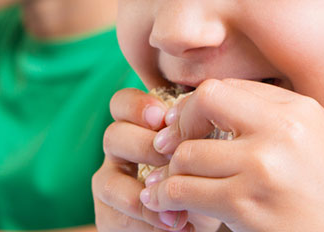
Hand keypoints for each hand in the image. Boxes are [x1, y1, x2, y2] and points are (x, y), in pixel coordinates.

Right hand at [93, 88, 222, 231]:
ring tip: (178, 209)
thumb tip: (214, 112)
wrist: (198, 219)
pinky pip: (118, 217)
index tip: (162, 117)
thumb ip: (201, 129)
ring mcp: (112, 184)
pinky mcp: (109, 216)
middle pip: (113, 136)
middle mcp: (119, 152)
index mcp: (138, 127)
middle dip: (143, 146)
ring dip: (143, 196)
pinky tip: (179, 228)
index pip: (122, 104)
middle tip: (172, 160)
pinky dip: (150, 224)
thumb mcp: (206, 149)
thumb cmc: (205, 176)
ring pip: (109, 183)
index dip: (136, 106)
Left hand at [144, 79, 323, 231]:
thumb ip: (266, 118)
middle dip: (179, 128)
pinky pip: (183, 190)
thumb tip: (200, 105)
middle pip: (203, 102)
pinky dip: (167, 197)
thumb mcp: (310, 140)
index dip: (196, 107)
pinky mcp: (246, 205)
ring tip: (173, 186)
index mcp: (298, 109)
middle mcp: (282, 129)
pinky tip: (169, 205)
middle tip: (171, 152)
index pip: (226, 87)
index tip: (187, 129)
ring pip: (186, 153)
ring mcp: (262, 166)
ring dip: (171, 172)